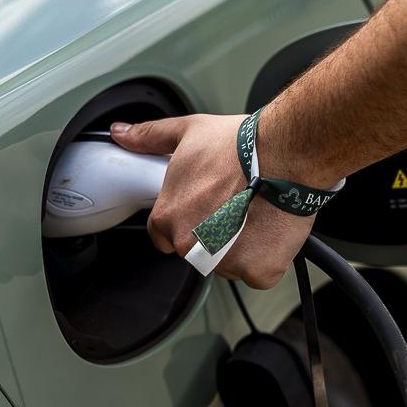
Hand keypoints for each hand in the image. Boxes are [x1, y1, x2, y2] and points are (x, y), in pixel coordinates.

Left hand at [110, 114, 314, 288]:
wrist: (285, 155)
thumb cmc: (240, 145)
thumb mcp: (187, 133)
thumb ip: (150, 137)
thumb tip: (121, 133)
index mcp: (169, 218)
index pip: (163, 235)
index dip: (184, 220)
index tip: (204, 208)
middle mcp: (191, 245)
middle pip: (197, 250)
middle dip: (213, 234)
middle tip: (234, 205)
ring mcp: (224, 262)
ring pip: (228, 263)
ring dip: (239, 246)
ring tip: (254, 212)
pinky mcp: (256, 271)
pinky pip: (258, 273)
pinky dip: (266, 257)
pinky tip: (269, 228)